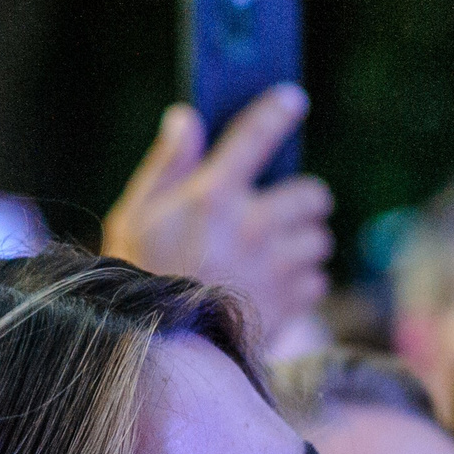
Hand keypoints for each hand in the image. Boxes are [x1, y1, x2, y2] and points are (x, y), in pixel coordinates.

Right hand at [100, 87, 332, 343]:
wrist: (157, 355)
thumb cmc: (138, 278)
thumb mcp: (135, 217)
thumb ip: (167, 166)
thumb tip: (186, 118)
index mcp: (211, 195)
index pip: (254, 135)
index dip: (276, 111)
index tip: (291, 98)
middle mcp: (252, 225)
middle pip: (313, 194)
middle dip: (301, 201)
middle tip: (278, 212)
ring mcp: (275, 266)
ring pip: (318, 239)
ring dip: (301, 244)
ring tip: (268, 257)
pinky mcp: (290, 302)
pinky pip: (317, 280)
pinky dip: (300, 283)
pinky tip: (268, 288)